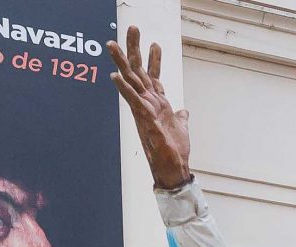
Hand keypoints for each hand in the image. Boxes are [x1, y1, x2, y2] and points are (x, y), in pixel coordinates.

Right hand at [108, 26, 193, 190]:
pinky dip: (125, 89)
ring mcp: (144, 110)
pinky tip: (116, 77)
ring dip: (122, 62)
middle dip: (134, 49)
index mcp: (155, 102)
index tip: (155, 43)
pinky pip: (133, 102)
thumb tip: (183, 110)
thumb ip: (180, 116)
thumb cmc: (173, 150)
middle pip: (138, 71)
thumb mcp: (180, 127)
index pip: (153, 76)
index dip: (154, 59)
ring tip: (111, 44)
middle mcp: (147, 103)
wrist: (172, 169)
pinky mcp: (145, 121)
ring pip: (131, 81)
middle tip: (132, 28)